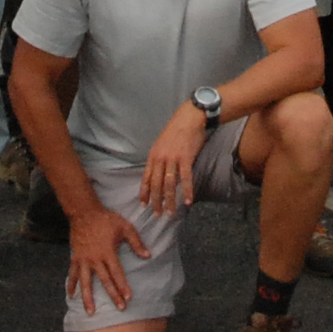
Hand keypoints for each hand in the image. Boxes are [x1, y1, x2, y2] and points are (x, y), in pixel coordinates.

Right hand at [67, 206, 143, 313]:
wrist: (84, 212)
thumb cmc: (106, 219)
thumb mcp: (125, 227)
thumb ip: (136, 242)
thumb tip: (148, 256)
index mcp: (108, 252)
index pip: (117, 273)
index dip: (123, 286)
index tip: (128, 298)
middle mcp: (95, 259)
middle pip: (105, 281)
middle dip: (113, 295)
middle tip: (119, 308)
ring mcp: (84, 259)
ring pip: (86, 282)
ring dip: (88, 298)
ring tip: (90, 312)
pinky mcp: (75, 257)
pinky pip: (73, 274)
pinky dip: (71, 284)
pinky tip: (71, 295)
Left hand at [141, 101, 208, 215]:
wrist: (189, 117)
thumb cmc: (176, 130)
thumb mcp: (162, 144)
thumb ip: (159, 159)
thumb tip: (159, 174)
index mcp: (153, 155)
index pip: (146, 178)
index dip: (144, 192)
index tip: (143, 204)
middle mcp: (161, 158)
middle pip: (156, 184)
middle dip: (156, 201)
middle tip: (157, 214)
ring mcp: (173, 158)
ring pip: (169, 184)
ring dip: (170, 200)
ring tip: (171, 213)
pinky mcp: (186, 158)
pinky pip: (186, 178)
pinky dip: (187, 191)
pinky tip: (188, 201)